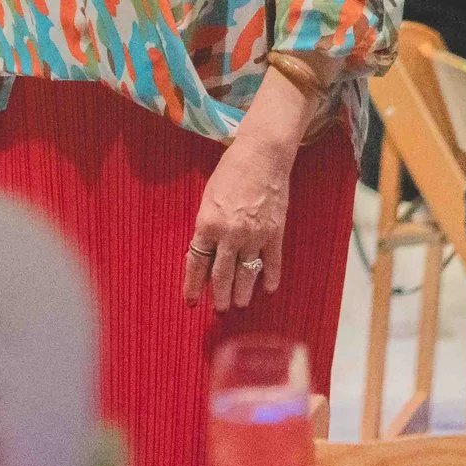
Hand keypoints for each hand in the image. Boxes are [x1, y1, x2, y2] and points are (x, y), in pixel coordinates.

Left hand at [184, 67, 311, 311]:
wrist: (262, 155)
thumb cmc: (230, 171)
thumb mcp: (208, 197)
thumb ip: (206, 226)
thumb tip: (205, 253)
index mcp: (208, 224)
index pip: (196, 263)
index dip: (192, 285)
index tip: (190, 301)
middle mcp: (230, 234)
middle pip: (222, 275)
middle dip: (219, 296)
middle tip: (218, 310)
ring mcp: (255, 236)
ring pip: (247, 274)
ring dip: (242, 293)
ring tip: (238, 305)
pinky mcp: (275, 233)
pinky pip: (272, 263)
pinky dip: (270, 278)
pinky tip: (268, 290)